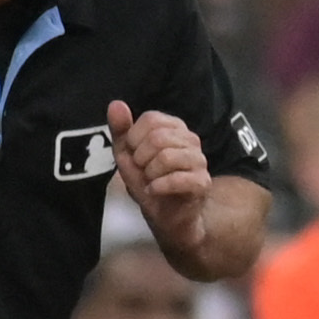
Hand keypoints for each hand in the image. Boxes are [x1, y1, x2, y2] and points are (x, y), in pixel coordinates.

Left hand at [107, 101, 211, 253]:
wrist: (165, 215)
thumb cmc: (148, 180)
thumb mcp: (127, 154)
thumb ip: (121, 129)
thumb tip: (116, 104)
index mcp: (174, 127)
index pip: (152, 119)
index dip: (134, 138)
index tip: (135, 155)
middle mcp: (191, 140)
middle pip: (158, 137)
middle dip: (141, 158)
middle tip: (143, 171)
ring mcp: (200, 161)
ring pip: (167, 157)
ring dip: (150, 174)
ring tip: (151, 181)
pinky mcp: (203, 183)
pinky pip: (178, 179)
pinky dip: (158, 187)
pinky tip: (154, 191)